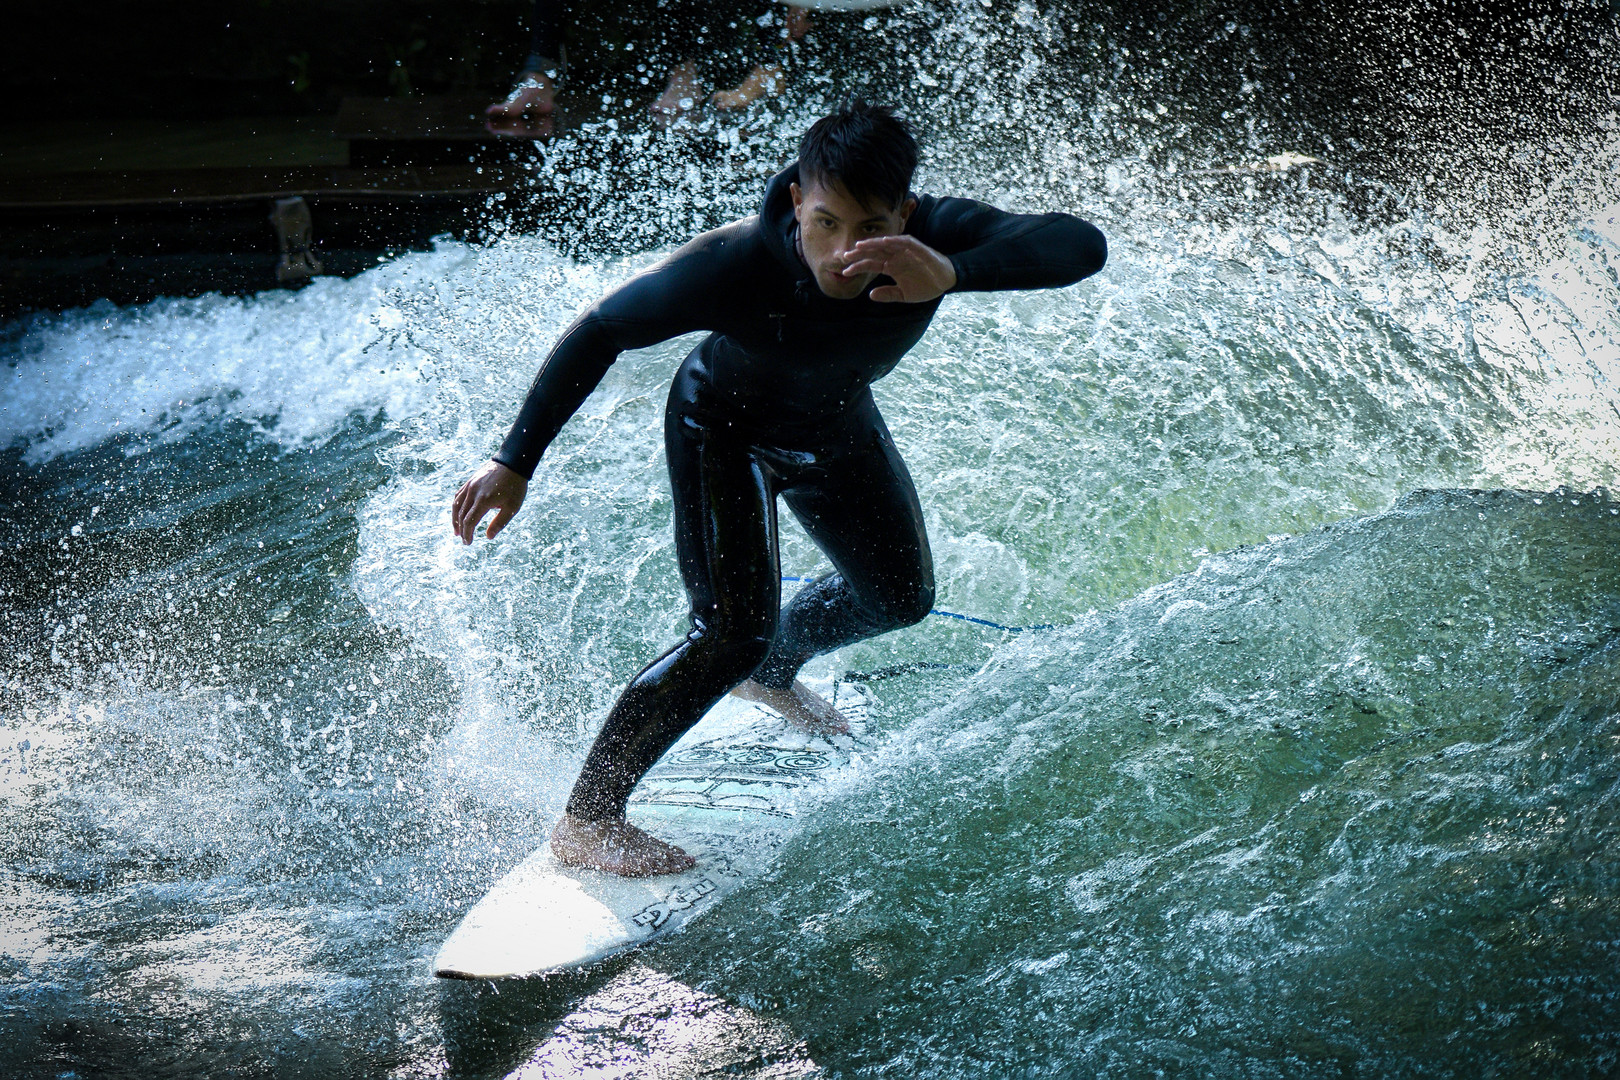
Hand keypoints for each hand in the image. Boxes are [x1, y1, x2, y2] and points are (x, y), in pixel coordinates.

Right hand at [451, 459, 527, 544]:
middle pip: (461, 515)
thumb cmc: (515, 487)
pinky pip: (458, 496)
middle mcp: (473, 493)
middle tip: (464, 540)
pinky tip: (458, 513)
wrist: (513, 463)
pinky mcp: (470, 481)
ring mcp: (470, 486)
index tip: (468, 543)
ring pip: (456, 505)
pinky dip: (456, 507)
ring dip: (455, 519)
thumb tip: (489, 537)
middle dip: (462, 530)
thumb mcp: (512, 507)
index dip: (468, 534)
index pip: (470, 521)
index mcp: (484, 501)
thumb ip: (500, 523)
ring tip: (457, 530)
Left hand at [841, 235, 957, 302]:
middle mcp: (895, 257)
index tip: (844, 272)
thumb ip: (888, 294)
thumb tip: (870, 295)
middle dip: (860, 253)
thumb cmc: (926, 286)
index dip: (858, 267)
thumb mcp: (904, 295)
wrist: (945, 282)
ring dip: (873, 244)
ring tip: (860, 245)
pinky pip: (905, 242)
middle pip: (874, 252)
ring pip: (886, 245)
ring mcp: (906, 252)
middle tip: (845, 256)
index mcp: (891, 267)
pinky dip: (894, 241)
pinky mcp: (918, 248)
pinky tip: (884, 242)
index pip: (871, 264)